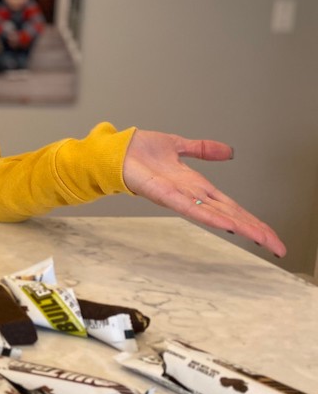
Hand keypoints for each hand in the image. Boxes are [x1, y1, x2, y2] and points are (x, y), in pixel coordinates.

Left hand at [122, 130, 285, 256]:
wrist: (115, 149)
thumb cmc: (139, 151)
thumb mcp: (179, 146)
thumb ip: (202, 149)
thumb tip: (228, 151)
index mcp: (196, 186)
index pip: (231, 206)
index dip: (252, 219)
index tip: (271, 235)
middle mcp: (190, 194)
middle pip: (229, 214)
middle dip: (254, 230)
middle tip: (278, 247)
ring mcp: (177, 196)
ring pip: (215, 214)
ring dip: (239, 226)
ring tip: (261, 239)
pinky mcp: (162, 194)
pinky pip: (189, 207)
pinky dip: (208, 215)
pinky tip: (225, 223)